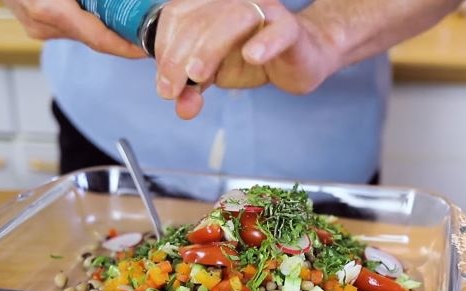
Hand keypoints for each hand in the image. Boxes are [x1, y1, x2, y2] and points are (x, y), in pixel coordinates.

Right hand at [3, 0, 145, 57]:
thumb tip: (116, 2)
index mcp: (51, 9)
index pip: (100, 40)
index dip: (127, 48)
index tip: (147, 49)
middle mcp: (41, 23)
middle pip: (93, 37)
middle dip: (120, 36)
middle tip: (146, 30)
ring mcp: (35, 25)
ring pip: (81, 31)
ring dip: (104, 26)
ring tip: (129, 20)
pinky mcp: (33, 21)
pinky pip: (68, 25)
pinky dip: (87, 20)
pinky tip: (103, 13)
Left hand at [154, 0, 337, 118]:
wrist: (302, 57)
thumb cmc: (256, 56)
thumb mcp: (217, 74)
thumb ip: (194, 87)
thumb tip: (180, 105)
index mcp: (209, 5)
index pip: (176, 16)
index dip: (163, 48)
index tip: (164, 83)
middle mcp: (232, 1)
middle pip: (198, 20)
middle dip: (178, 57)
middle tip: (171, 90)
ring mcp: (263, 10)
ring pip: (232, 19)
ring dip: (210, 48)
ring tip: (197, 76)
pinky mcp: (290, 28)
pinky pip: (278, 31)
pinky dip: (264, 43)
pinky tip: (252, 57)